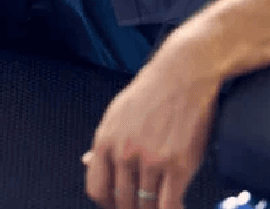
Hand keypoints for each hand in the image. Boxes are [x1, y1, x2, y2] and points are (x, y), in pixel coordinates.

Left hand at [82, 37, 222, 208]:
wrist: (182, 74)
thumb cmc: (151, 92)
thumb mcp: (117, 113)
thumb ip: (104, 142)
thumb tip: (87, 163)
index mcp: (106, 139)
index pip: (96, 188)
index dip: (107, 204)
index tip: (117, 204)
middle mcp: (125, 152)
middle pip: (122, 202)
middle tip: (142, 206)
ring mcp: (152, 160)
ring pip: (145, 207)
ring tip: (158, 205)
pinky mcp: (178, 165)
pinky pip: (169, 206)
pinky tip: (177, 206)